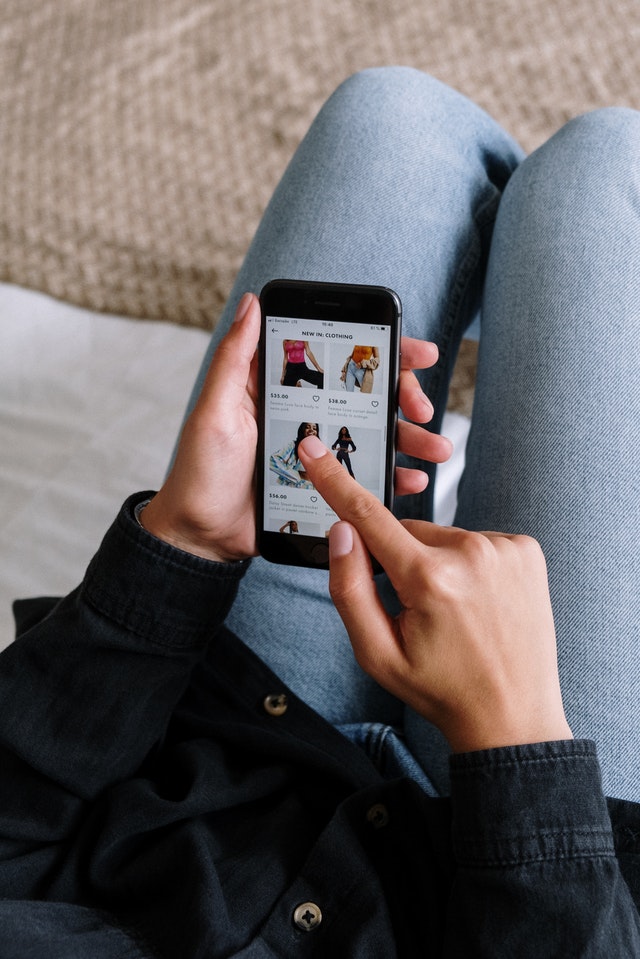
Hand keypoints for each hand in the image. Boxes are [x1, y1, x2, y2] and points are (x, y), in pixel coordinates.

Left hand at [140, 292, 450, 561]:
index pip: (339, 360)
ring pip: (376, 437)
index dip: (381, 351)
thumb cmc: (201, 471)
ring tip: (436, 449)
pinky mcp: (326, 487)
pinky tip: (410, 480)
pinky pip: (367, 477)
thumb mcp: (215, 411)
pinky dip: (394, 478)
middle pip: (369, 396)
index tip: (416, 351)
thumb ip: (235, 360)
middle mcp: (308, 416)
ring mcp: (320, 453)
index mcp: (284, 391)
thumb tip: (252, 303)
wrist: (201, 536)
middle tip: (423, 410)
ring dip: (412, 439)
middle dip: (406, 397)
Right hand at [297, 437, 572, 752]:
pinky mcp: (527, 550)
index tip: (313, 448)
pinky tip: (480, 602)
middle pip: (407, 532)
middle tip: (418, 611)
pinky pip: (478, 542)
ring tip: (456, 613)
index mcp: (429, 580)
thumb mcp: (376, 653)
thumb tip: (341, 531)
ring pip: (443, 537)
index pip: (368, 517)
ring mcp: (505, 549)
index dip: (335, 481)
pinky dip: (470, 564)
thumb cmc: (439, 688)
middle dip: (400, 560)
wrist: (512, 716)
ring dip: (437, 563)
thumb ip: (349, 589)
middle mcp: (471, 553)